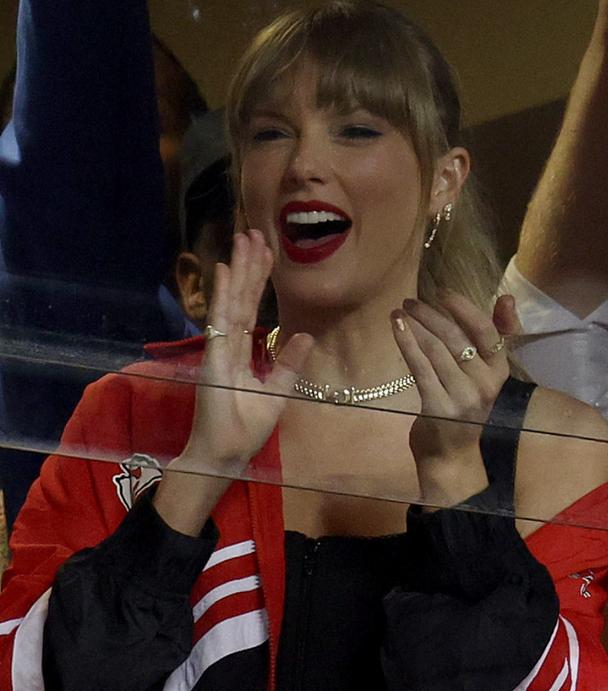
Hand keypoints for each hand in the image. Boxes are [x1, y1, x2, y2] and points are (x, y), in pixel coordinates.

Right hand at [183, 231, 313, 471]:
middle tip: (255, 232)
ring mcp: (219, 351)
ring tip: (244, 240)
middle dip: (249, 267)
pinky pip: (221, 324)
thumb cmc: (244, 430)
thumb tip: (306, 336)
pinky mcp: (214, 360)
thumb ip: (288, 364)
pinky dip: (224, 297)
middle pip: (241, 299)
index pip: (251, 309)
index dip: (258, 282)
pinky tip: (226, 271)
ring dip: (238, 271)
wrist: (224, 454)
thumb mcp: (277, 393)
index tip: (266, 254)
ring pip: (232, 303)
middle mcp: (228, 346)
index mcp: (241, 354)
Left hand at [393, 291, 511, 506]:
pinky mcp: (439, 408)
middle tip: (411, 301)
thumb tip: (507, 298)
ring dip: (415, 325)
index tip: (442, 291)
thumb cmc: (464, 409)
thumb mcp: (483, 376)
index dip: (464, 308)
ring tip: (400, 311)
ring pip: (437, 350)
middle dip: (431, 314)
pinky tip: (396, 327)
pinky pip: (420, 367)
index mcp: (499, 374)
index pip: (488, 332)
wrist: (451, 457)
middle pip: (458, 338)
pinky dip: (407, 342)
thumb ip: (494, 339)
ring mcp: (463, 398)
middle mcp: (485, 386)